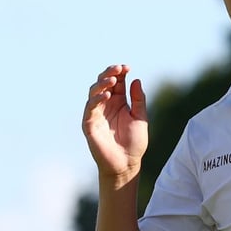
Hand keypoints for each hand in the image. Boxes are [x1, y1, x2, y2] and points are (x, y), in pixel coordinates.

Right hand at [83, 64, 147, 182]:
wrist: (127, 163)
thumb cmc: (134, 143)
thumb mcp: (140, 117)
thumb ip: (138, 99)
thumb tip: (135, 79)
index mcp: (118, 102)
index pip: (116, 82)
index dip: (120, 72)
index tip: (127, 67)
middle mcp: (106, 105)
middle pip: (103, 83)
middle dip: (109, 73)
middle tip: (118, 68)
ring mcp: (96, 114)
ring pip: (94, 92)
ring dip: (102, 84)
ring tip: (113, 80)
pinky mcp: (89, 124)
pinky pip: (90, 108)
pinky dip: (97, 99)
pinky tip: (107, 95)